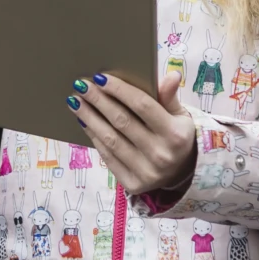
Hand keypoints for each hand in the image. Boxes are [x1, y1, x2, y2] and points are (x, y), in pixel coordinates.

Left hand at [68, 72, 195, 196]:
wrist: (182, 173)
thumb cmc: (177, 137)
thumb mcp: (180, 116)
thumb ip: (170, 97)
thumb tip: (171, 75)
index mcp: (175, 134)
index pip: (143, 105)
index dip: (120, 90)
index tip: (100, 77)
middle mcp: (161, 154)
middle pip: (122, 121)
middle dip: (98, 100)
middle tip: (81, 85)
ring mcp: (146, 172)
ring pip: (110, 139)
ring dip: (89, 118)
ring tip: (76, 102)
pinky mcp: (132, 184)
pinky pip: (107, 156)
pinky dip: (94, 137)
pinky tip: (84, 122)